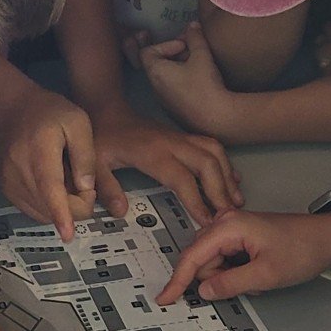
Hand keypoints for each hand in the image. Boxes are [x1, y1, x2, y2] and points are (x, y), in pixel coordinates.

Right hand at [0, 77, 104, 235]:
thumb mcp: (78, 122)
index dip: (61, 213)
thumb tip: (86, 189)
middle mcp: (19, 172)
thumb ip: (86, 156)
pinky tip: (54, 187)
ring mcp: (9, 183)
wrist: (8, 110)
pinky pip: (33, 210)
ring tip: (67, 179)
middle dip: (76, 205)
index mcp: (40, 152)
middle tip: (84, 182)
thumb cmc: (48, 112)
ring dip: (63, 207)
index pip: (50, 188)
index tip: (68, 235)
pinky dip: (49, 207)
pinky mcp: (7, 190)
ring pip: (43, 213)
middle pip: (51, 207)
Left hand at [87, 99, 240, 223]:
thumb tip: (121, 212)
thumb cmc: (102, 138)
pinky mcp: (183, 136)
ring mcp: (180, 137)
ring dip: (227, 175)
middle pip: (207, 163)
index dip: (196, 200)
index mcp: (152, 152)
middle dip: (221, 190)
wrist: (107, 110)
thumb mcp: (95, 163)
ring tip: (236, 200)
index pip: (181, 178)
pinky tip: (231, 179)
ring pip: (214, 152)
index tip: (207, 221)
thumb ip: (106, 187)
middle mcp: (172, 143)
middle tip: (229, 215)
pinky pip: (211, 146)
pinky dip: (224, 162)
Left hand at [131, 25, 238, 141]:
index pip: (147, 52)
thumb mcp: (202, 55)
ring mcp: (163, 101)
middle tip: (192, 52)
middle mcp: (155, 87)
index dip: (165, 44)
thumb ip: (195, 37)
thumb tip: (192, 25)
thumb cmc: (205, 84)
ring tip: (198, 65)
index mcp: (156, 72)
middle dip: (173, 54)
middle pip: (156, 64)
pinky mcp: (173, 111)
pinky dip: (181, 81)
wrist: (216, 119)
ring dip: (178, 67)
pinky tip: (199, 81)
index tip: (183, 46)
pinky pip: (171, 90)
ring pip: (165, 77)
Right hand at [157, 209, 330, 304]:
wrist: (326, 238)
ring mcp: (231, 226)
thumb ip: (230, 284)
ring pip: (211, 260)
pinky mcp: (238, 233)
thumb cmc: (302, 250)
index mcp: (228, 227)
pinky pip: (223, 257)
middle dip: (214, 278)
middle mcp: (225, 222)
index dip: (177, 280)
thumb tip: (204, 291)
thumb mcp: (266, 274)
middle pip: (200, 258)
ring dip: (226, 275)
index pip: (192, 257)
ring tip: (255, 277)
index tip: (165, 298)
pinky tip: (254, 272)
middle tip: (245, 285)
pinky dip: (233, 270)